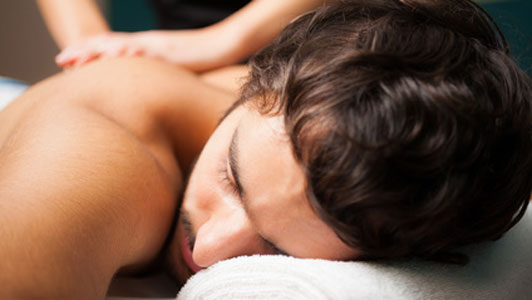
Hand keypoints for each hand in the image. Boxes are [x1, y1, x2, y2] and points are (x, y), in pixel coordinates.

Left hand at [56, 28, 239, 71]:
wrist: (224, 43)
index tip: (69, 63)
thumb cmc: (202, 58)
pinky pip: (146, 51)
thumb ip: (159, 76)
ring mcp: (157, 45)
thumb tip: (148, 90)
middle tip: (60, 60)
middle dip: (83, 51)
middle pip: (109, 44)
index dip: (90, 53)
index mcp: (147, 47)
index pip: (113, 49)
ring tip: (75, 57)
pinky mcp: (170, 51)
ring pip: (121, 46)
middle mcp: (147, 43)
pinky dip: (127, 52)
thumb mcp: (175, 68)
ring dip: (96, 51)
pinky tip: (113, 56)